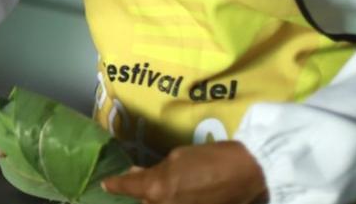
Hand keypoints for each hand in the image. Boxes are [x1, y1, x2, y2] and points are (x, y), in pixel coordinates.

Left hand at [102, 141, 267, 203]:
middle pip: (145, 202)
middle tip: (148, 182)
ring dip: (161, 199)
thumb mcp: (178, 157)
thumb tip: (138, 175)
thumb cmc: (212, 157)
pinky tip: (185, 193)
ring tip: (174, 187)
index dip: (115, 185)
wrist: (249, 173)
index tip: (106, 183)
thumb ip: (156, 170)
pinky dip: (177, 201)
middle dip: (145, 193)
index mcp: (157, 188)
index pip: (127, 188)